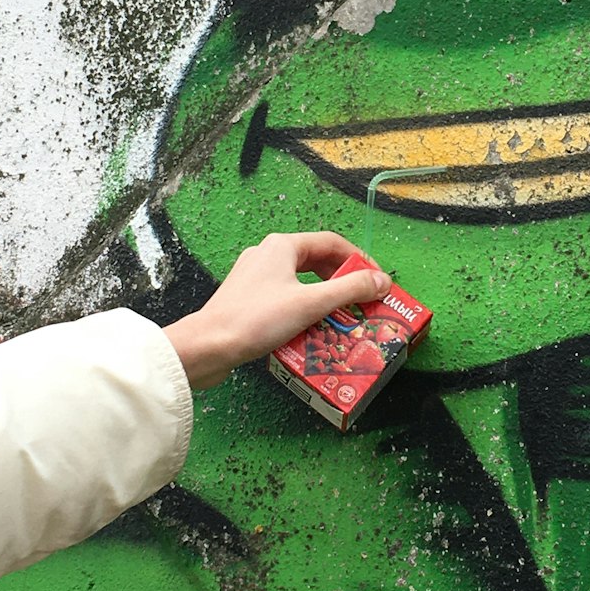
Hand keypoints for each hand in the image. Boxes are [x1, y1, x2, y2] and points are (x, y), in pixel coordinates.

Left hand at [163, 231, 390, 389]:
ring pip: (301, 281)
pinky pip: (285, 296)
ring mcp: (254, 276)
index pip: (333, 243)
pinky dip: (303, 308)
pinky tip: (311, 328)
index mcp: (283, 246)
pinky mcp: (246, 298)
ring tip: (341, 317)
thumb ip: (350, 290)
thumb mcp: (311, 303)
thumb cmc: (256, 319)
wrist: (207, 347)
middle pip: (317, 261)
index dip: (359, 260)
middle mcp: (268, 254)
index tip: (377, 281)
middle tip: (362, 301)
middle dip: (342, 281)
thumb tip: (382, 281)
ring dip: (324, 297)